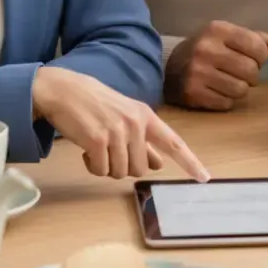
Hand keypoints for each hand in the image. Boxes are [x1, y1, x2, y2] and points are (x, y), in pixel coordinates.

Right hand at [31, 65, 209, 181]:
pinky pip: (100, 171)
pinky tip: (85, 149)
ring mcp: (117, 131)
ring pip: (120, 172)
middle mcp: (135, 123)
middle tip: (109, 151)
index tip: (204, 177)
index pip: (173, 142)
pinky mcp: (98, 140)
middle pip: (140, 169)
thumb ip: (143, 139)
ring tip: (96, 147)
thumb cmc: (94, 104)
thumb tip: (159, 163)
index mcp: (145, 115)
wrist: (64, 90)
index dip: (189, 161)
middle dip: (123, 167)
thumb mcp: (124, 116)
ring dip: (106, 167)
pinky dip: (92, 166)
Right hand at [165, 21, 267, 110]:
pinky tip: (216, 90)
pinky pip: (226, 103)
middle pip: (252, 71)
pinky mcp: (193, 92)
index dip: (260, 57)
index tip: (251, 57)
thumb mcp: (231, 37)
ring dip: (239, 88)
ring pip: (241, 89)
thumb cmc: (209, 49)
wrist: (169, 67)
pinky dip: (225, 100)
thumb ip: (259, 40)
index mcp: (219, 29)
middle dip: (251, 74)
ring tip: (227, 80)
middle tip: (239, 71)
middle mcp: (207, 48)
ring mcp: (198, 71)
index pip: (258, 47)